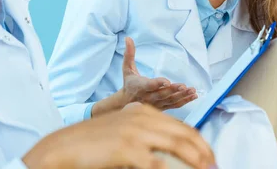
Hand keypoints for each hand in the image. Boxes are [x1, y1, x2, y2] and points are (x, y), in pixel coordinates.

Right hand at [23, 103, 215, 168]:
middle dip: (204, 153)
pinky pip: (157, 165)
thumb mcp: (123, 133)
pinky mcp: (127, 148)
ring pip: (178, 148)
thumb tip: (169, 155)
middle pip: (185, 135)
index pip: (182, 127)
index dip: (200, 144)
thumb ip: (146, 136)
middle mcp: (143, 118)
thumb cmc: (94, 146)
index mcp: (144, 112)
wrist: (63, 148)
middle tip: (214, 167)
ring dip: (196, 162)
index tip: (210, 158)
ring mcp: (136, 132)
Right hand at [91, 38, 197, 116]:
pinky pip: (175, 105)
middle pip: (162, 94)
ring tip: (192, 90)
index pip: (149, 85)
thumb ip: (129, 54)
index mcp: (139, 86)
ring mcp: (156, 104)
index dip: (157, 84)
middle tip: (183, 86)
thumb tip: (128, 38)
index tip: (166, 81)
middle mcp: (148, 97)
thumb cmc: (129, 82)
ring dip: (182, 96)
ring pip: (170, 100)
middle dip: (173, 90)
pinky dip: (185, 101)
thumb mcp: (127, 68)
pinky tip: (193, 96)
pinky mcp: (162, 107)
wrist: (127, 103)